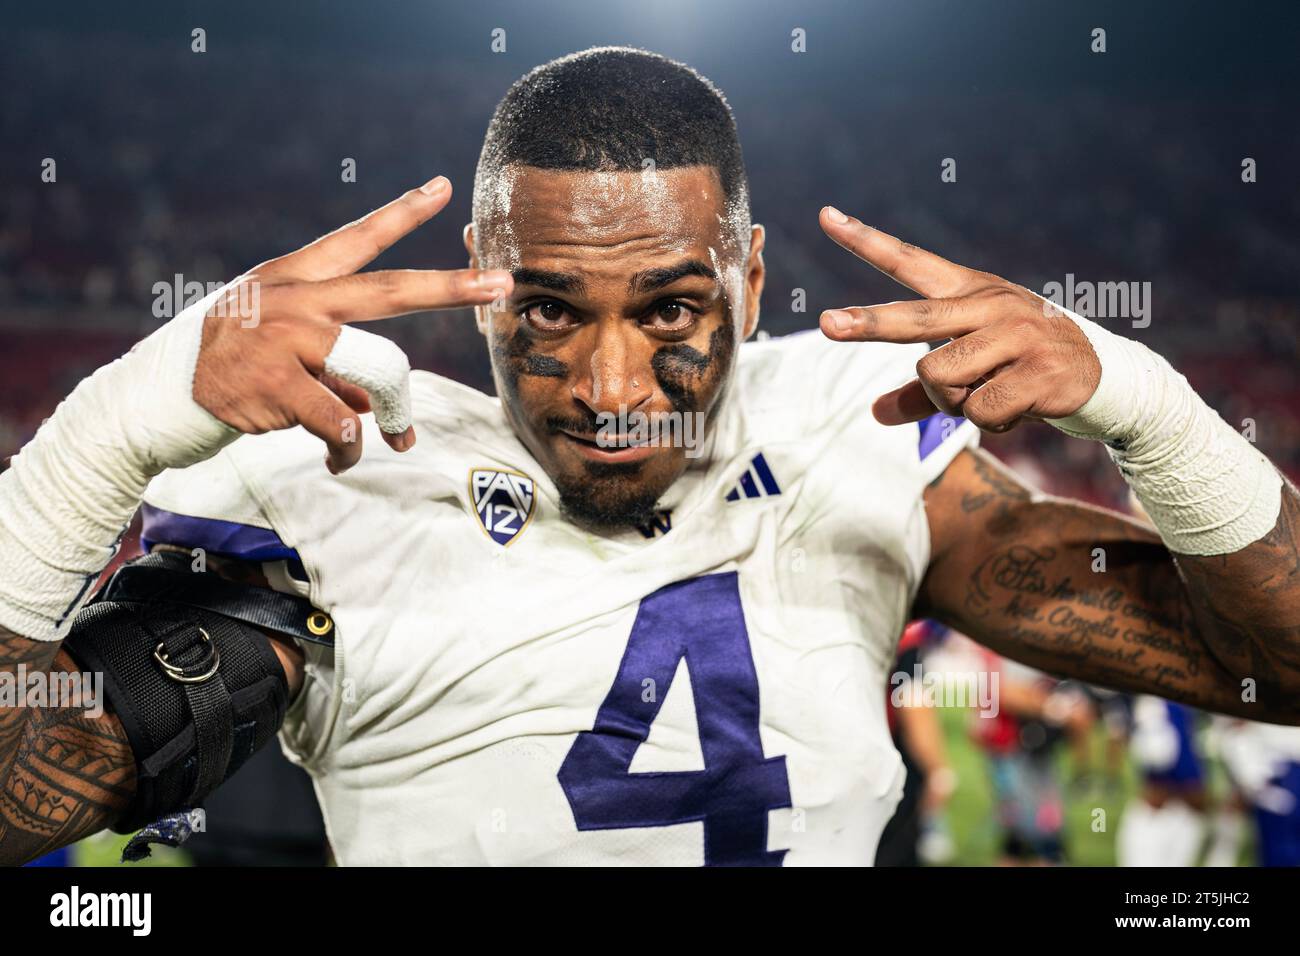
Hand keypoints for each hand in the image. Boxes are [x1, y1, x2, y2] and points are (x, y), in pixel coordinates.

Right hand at [194, 176, 512, 472]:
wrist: (160, 396)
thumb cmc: (235, 367)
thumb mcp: (285, 348)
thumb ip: (342, 369)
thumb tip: (385, 420)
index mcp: (296, 278)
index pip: (356, 239)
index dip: (402, 213)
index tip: (443, 188)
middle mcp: (297, 300)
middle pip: (390, 291)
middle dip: (452, 288)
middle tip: (502, 284)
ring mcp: (286, 339)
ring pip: (376, 371)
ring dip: (390, 417)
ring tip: (388, 441)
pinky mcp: (276, 385)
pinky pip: (344, 423)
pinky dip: (350, 449)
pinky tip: (338, 459)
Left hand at [816, 207, 1099, 432]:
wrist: (1103, 379)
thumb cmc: (1021, 366)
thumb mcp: (970, 371)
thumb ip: (920, 393)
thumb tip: (875, 413)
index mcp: (968, 293)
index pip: (909, 261)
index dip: (866, 241)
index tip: (825, 216)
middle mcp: (989, 305)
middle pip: (915, 319)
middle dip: (868, 324)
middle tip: (825, 323)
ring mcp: (1017, 335)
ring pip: (941, 378)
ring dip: (954, 403)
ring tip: (988, 395)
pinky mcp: (1039, 371)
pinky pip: (980, 410)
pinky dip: (990, 422)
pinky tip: (1019, 408)